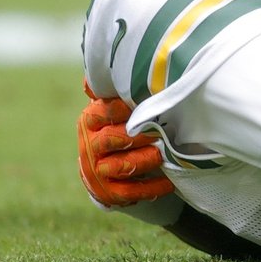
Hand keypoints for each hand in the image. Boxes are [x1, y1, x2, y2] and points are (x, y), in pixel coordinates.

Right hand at [78, 84, 173, 207]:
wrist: (119, 166)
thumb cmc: (129, 126)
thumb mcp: (122, 104)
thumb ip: (118, 86)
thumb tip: (103, 68)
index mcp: (92, 119)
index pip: (102, 111)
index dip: (122, 108)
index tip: (144, 103)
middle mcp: (90, 144)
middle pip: (109, 139)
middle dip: (137, 135)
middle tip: (159, 131)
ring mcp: (97, 170)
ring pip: (118, 166)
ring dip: (144, 160)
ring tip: (163, 155)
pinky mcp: (108, 192)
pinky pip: (127, 192)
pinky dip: (150, 188)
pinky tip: (169, 182)